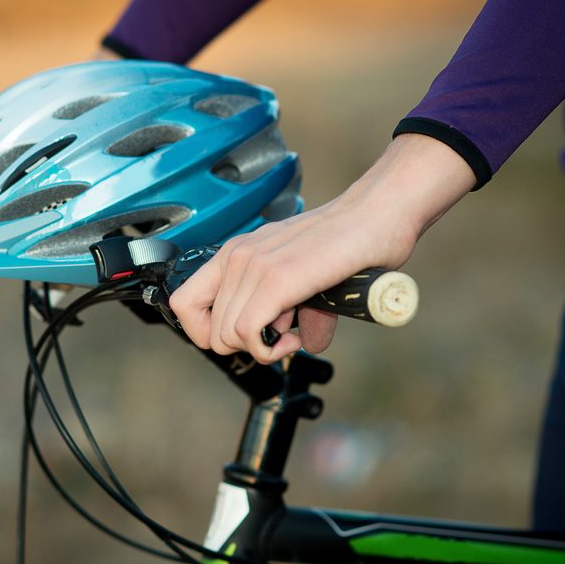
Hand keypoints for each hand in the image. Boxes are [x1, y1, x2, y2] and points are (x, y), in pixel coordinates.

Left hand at [169, 134, 476, 362]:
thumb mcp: (306, 278)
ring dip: (262, 349)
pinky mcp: (277, 279)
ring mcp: (254, 265)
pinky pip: (249, 333)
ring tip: (293, 334)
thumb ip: (294, 310)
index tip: (245, 337)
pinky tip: (297, 338)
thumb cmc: (350, 241)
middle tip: (280, 336)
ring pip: (227, 336)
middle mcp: (236, 257)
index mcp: (235, 254)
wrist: (379, 214)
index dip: (207, 333)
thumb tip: (304, 343)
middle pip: (209, 332)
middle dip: (243, 348)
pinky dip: (272, 349)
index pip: (184, 303)